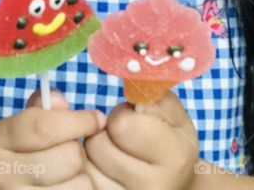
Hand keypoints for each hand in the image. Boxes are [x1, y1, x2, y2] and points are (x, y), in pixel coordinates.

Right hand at [0, 86, 106, 188]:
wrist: (18, 188)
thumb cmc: (33, 152)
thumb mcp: (33, 125)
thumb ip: (46, 107)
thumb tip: (58, 100)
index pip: (43, 125)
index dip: (78, 120)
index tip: (97, 119)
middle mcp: (1, 173)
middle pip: (68, 155)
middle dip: (78, 151)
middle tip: (70, 153)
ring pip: (79, 182)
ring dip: (82, 176)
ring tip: (68, 174)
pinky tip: (67, 187)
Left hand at [83, 90, 199, 189]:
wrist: (175, 187)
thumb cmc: (169, 144)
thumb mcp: (172, 116)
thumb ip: (152, 93)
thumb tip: (129, 75)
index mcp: (175, 158)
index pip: (122, 124)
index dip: (124, 114)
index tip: (136, 120)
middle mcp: (152, 188)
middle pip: (97, 144)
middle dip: (104, 133)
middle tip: (123, 139)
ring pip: (83, 162)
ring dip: (93, 152)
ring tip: (114, 154)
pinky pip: (77, 179)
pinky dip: (86, 169)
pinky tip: (103, 170)